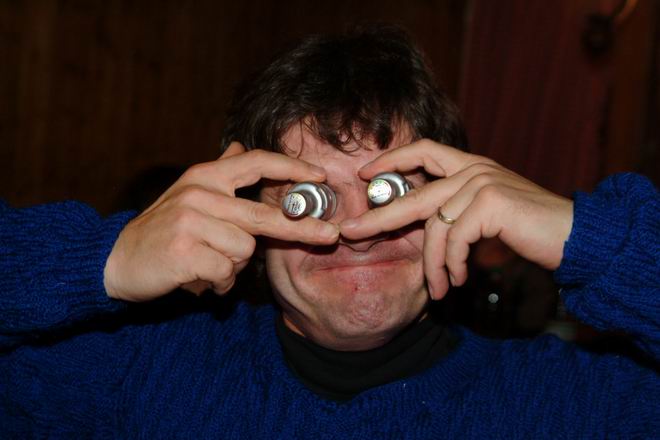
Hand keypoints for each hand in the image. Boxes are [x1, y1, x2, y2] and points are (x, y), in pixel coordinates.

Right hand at [104, 143, 338, 301]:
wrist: (116, 259)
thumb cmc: (162, 230)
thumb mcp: (188, 193)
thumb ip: (220, 174)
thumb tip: (239, 147)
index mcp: (204, 176)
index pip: (255, 162)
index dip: (291, 167)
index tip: (320, 175)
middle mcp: (200, 193)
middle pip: (263, 215)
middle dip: (302, 229)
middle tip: (331, 236)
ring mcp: (191, 222)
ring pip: (244, 250)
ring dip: (233, 266)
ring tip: (208, 265)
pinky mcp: (184, 251)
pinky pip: (226, 272)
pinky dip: (219, 282)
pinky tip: (199, 279)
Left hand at [339, 139, 572, 299]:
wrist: (573, 236)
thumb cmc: (529, 229)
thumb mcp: (486, 214)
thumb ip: (455, 211)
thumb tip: (420, 229)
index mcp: (471, 165)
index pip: (424, 151)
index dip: (392, 159)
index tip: (364, 173)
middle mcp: (474, 168)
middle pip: (412, 192)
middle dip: (377, 216)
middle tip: (349, 234)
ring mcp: (481, 182)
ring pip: (433, 226)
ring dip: (431, 264)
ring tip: (437, 288)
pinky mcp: (490, 203)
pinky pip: (453, 239)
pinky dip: (450, 264)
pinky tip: (455, 279)